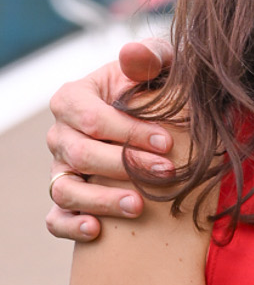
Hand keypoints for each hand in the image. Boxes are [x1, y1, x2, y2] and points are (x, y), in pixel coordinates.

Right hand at [45, 38, 176, 241]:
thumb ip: (149, 56)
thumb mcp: (157, 66)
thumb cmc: (154, 89)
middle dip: (124, 165)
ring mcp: (60, 169)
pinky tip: (97, 230)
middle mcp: (60, 135)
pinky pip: (56, 219)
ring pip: (64, 189)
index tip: (165, 142)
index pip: (92, 119)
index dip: (128, 132)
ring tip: (138, 206)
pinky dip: (71, 226)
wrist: (154, 122)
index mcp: (72, 99)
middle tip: (166, 173)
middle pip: (80, 154)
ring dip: (100, 200)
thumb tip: (133, 54)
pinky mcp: (66, 198)